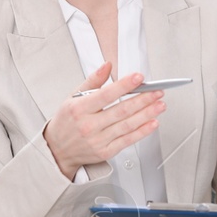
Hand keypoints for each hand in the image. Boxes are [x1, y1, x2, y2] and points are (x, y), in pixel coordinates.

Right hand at [43, 63, 164, 176]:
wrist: (57, 150)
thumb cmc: (66, 122)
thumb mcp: (73, 97)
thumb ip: (93, 81)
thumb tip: (107, 65)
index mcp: (79, 109)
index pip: (106, 95)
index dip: (124, 85)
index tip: (139, 78)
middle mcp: (88, 125)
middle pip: (121, 110)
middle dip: (142, 100)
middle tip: (157, 91)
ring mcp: (98, 140)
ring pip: (127, 125)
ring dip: (147, 114)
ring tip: (159, 104)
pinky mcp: (106, 151)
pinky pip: (127, 140)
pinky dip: (142, 132)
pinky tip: (153, 123)